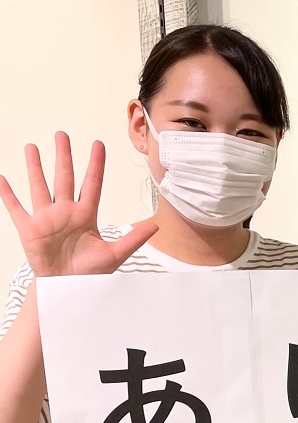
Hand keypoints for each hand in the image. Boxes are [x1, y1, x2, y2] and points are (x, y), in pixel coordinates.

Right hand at [0, 132, 156, 276]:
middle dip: (63, 156)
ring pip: (39, 186)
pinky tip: (1, 178)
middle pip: (64, 178)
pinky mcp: (30, 229)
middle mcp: (66, 212)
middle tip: (62, 134)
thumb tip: (156, 226)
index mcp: (86, 215)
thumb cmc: (91, 272)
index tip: (98, 144)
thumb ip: (134, 239)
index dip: (95, 164)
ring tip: (32, 147)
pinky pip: (16, 208)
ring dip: (35, 167)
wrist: (68, 288)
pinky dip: (7, 194)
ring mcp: (46, 219)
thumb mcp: (115, 254)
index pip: (92, 184)